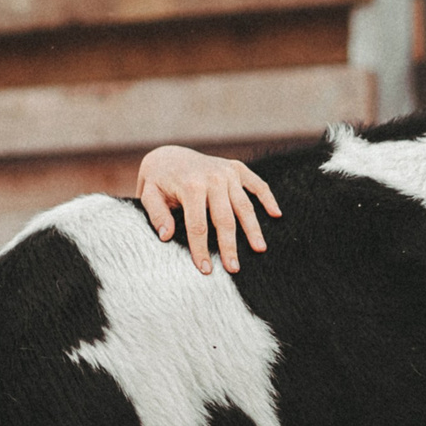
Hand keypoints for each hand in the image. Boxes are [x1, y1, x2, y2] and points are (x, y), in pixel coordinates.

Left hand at [136, 145, 281, 273]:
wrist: (168, 155)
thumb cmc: (158, 181)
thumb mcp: (149, 195)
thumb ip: (157, 215)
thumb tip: (167, 236)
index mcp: (190, 186)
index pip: (198, 225)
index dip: (201, 249)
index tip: (206, 270)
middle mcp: (212, 177)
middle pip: (225, 219)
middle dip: (229, 246)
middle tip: (234, 269)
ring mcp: (227, 172)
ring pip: (244, 205)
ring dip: (253, 229)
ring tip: (260, 249)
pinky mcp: (236, 168)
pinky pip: (257, 184)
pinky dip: (268, 198)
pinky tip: (276, 215)